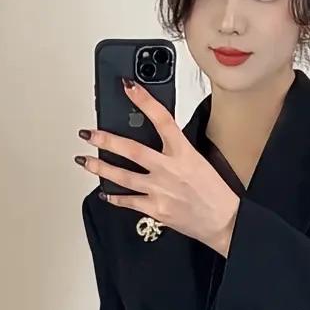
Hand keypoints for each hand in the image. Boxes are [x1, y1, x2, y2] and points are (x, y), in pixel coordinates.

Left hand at [75, 80, 240, 254]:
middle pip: (131, 150)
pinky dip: (114, 197)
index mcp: (183, 152)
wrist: (224, 222)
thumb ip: (174, 149)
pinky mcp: (156, 209)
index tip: (128, 87)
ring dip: (101, 168)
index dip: (144, 101)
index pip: (161, 119)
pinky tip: (105, 193)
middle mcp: (169, 169)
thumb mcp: (198, 160)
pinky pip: (128, 202)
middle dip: (106, 140)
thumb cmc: (214, 192)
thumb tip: (152, 139)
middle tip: (89, 134)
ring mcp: (160, 190)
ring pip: (123, 177)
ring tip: (85, 161)